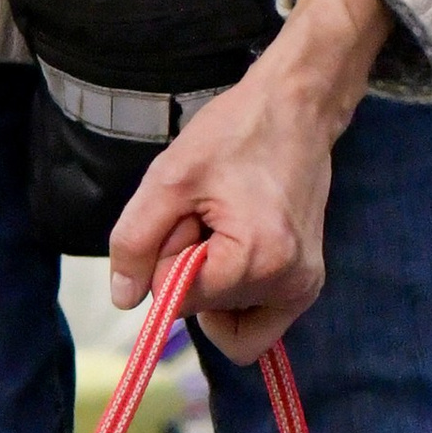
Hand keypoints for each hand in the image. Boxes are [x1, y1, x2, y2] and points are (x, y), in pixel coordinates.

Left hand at [106, 0, 391, 365]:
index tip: (189, 217)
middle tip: (208, 214)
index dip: (168, 261)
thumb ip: (135, 242)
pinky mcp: (307, 285)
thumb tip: (124, 300)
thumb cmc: (233, 135)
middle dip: (192, 269)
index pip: (180, 302)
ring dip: (212, 280)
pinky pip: (257, 322)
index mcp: (258, 260)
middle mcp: (290, 286)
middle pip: (205, 312)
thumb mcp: (167, 180)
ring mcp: (303, 289)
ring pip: (227, 318)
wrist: (295, 110)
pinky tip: (235, 249)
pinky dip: (233, 294)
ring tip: (224, 226)